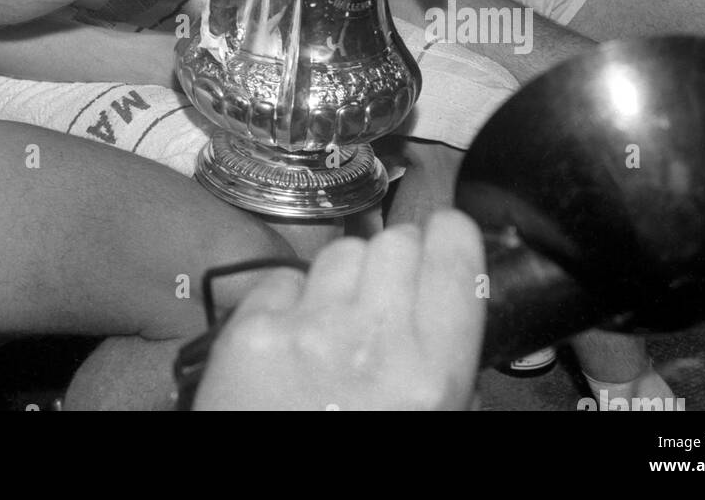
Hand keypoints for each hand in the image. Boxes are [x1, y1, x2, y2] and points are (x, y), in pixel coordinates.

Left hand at [193, 214, 486, 411]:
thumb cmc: (364, 466)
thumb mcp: (433, 425)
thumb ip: (450, 371)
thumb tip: (453, 306)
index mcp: (432, 373)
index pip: (453, 251)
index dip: (448, 238)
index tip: (441, 241)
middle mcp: (374, 340)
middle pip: (393, 242)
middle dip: (391, 264)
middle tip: (380, 302)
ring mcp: (308, 329)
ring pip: (338, 253)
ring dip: (340, 280)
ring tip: (332, 326)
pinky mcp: (251, 331)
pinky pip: (281, 281)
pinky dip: (286, 303)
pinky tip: (286, 343)